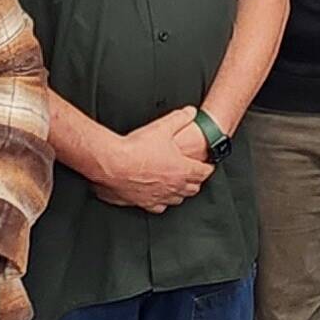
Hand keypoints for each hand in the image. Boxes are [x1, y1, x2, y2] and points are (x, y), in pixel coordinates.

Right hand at [94, 106, 213, 212]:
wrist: (111, 164)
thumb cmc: (135, 148)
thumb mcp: (162, 127)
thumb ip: (179, 118)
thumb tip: (190, 112)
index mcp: (181, 169)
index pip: (203, 172)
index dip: (208, 168)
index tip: (208, 166)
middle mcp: (173, 186)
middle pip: (193, 188)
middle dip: (196, 181)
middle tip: (196, 176)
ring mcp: (159, 196)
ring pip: (177, 199)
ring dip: (181, 193)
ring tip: (181, 187)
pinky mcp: (143, 203)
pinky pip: (158, 207)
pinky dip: (162, 202)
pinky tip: (160, 199)